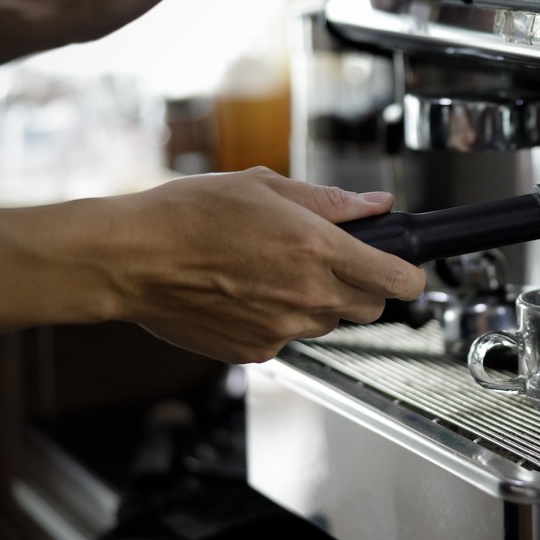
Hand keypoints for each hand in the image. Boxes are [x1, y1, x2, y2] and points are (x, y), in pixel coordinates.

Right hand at [109, 168, 426, 362]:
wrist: (129, 259)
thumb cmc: (188, 214)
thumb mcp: (265, 187)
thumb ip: (331, 201)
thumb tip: (377, 206)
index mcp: (317, 250)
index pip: (400, 281)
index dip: (409, 275)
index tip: (404, 268)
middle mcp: (306, 295)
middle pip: (371, 308)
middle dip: (363, 286)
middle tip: (328, 260)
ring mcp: (282, 329)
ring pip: (328, 323)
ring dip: (318, 301)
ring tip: (272, 271)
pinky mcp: (255, 351)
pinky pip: (288, 338)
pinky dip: (278, 319)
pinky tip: (245, 292)